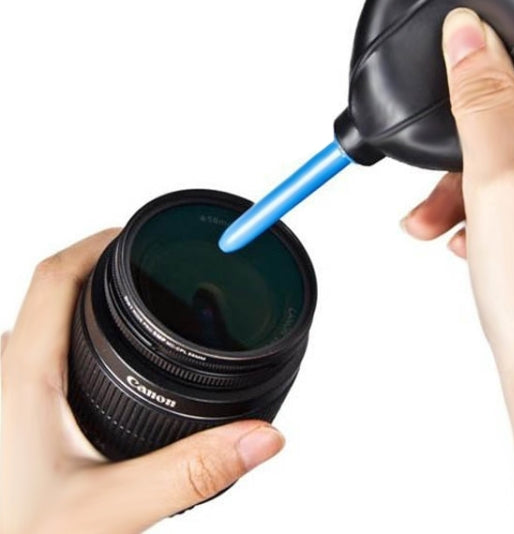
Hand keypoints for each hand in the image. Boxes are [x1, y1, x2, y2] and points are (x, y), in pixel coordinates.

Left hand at [0, 230, 284, 533]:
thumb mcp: (107, 512)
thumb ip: (190, 472)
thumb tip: (261, 436)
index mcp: (23, 376)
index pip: (56, 275)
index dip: (100, 242)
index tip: (139, 234)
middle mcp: (3, 376)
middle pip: (50, 293)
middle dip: (101, 272)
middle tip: (149, 273)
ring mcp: (0, 398)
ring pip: (40, 328)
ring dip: (83, 310)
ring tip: (134, 315)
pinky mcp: (4, 421)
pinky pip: (34, 358)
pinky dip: (71, 344)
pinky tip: (102, 372)